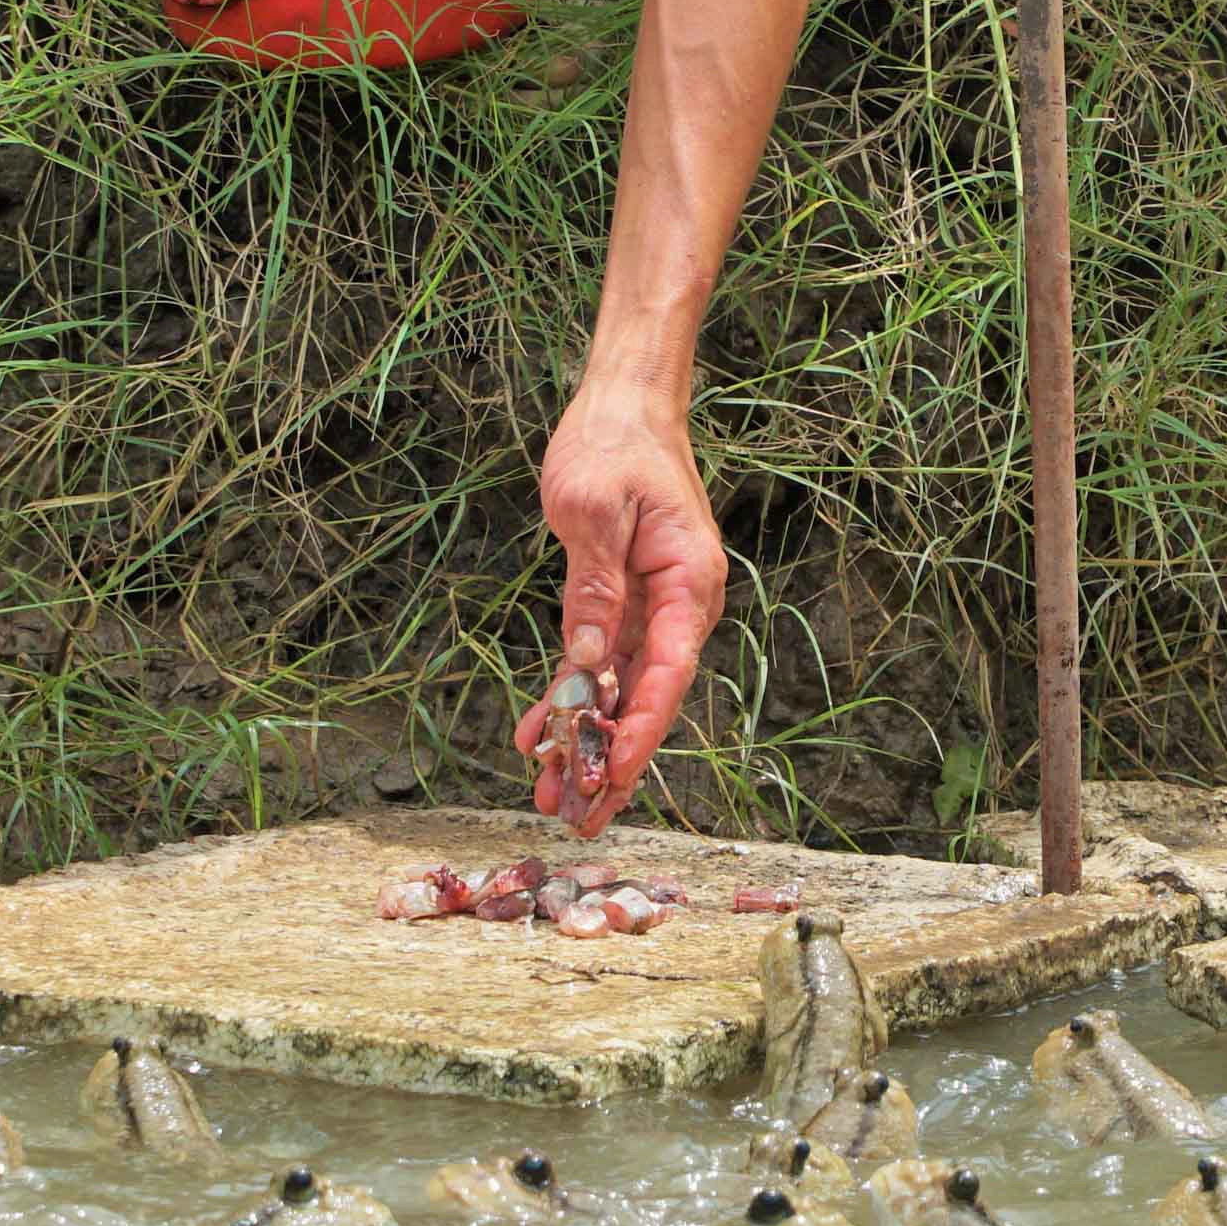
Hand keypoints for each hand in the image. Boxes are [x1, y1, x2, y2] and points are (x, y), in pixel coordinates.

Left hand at [515, 394, 725, 837]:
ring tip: (554, 797)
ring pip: (620, 692)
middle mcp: (680, 606)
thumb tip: (586, 662)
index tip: (612, 776)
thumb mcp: (594, 509)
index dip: (639, 732)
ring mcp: (652, 609)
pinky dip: (568, 701)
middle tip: (580, 818)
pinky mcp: (622, 604)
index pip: (667, 674)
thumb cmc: (614, 446)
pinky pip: (597, 665)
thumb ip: (593, 588)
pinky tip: (537, 737)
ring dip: (587, 743)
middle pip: (648, 699)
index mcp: (689, 584)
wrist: (624, 407)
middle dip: (613, 761)